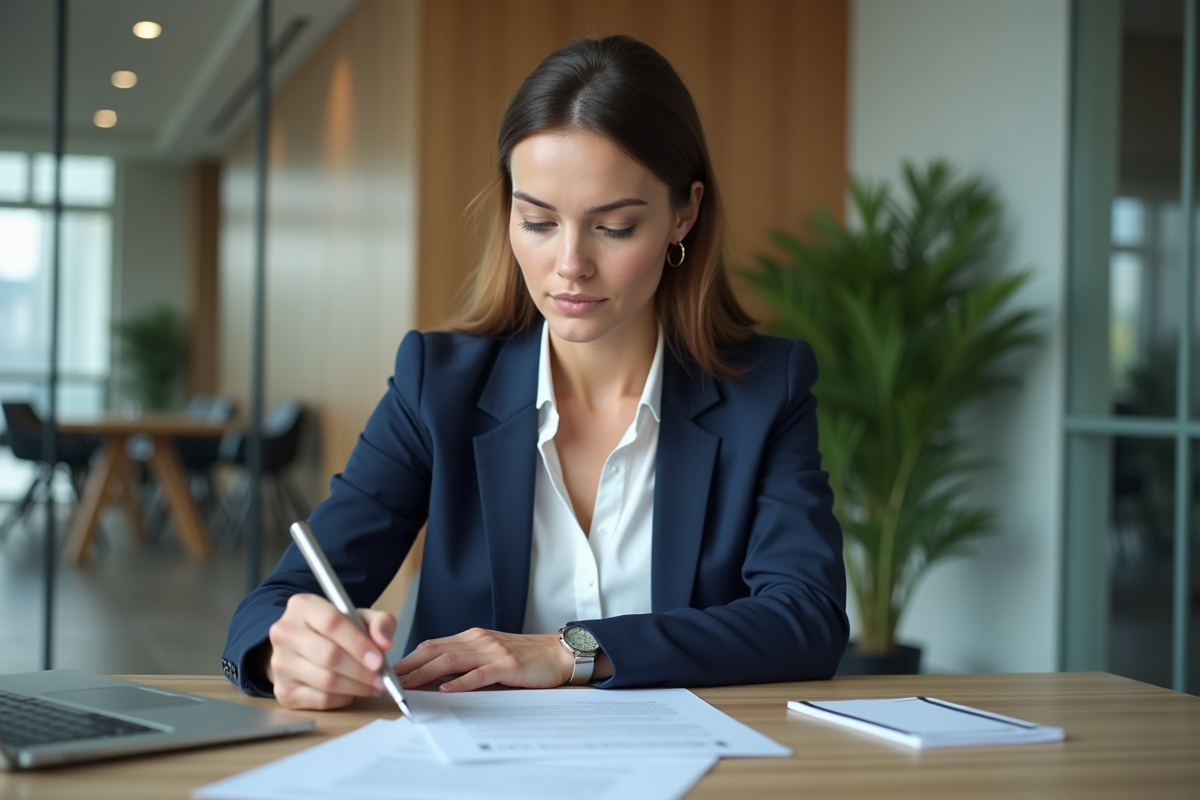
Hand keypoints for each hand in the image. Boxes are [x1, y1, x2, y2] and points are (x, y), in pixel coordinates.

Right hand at [265, 593, 396, 709]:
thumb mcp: (361, 617)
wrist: (303, 648)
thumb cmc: (337, 631)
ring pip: (326, 681)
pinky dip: (343, 699)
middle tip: (380, 678)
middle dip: (361, 671)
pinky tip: (352, 691)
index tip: (379, 660)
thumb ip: (380, 622)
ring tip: (373, 686)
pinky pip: (320, 700)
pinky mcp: (283, 691)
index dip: (358, 643)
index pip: (332, 622)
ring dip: (356, 687)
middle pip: (328, 655)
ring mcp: (279, 664)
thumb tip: (385, 643)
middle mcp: (284, 632)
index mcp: (302, 606)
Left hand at [394, 628, 573, 692]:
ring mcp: (493, 651)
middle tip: (388, 680)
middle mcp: (479, 640)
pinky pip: (479, 673)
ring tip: (408, 685)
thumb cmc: (524, 658)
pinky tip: (446, 689)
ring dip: (426, 673)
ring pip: (451, 660)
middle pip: (435, 650)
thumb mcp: (490, 654)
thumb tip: (435, 678)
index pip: (432, 645)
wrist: (558, 654)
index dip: (409, 658)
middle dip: (409, 666)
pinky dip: (461, 681)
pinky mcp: (507, 665)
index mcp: (472, 637)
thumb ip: (466, 661)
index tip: (390, 672)